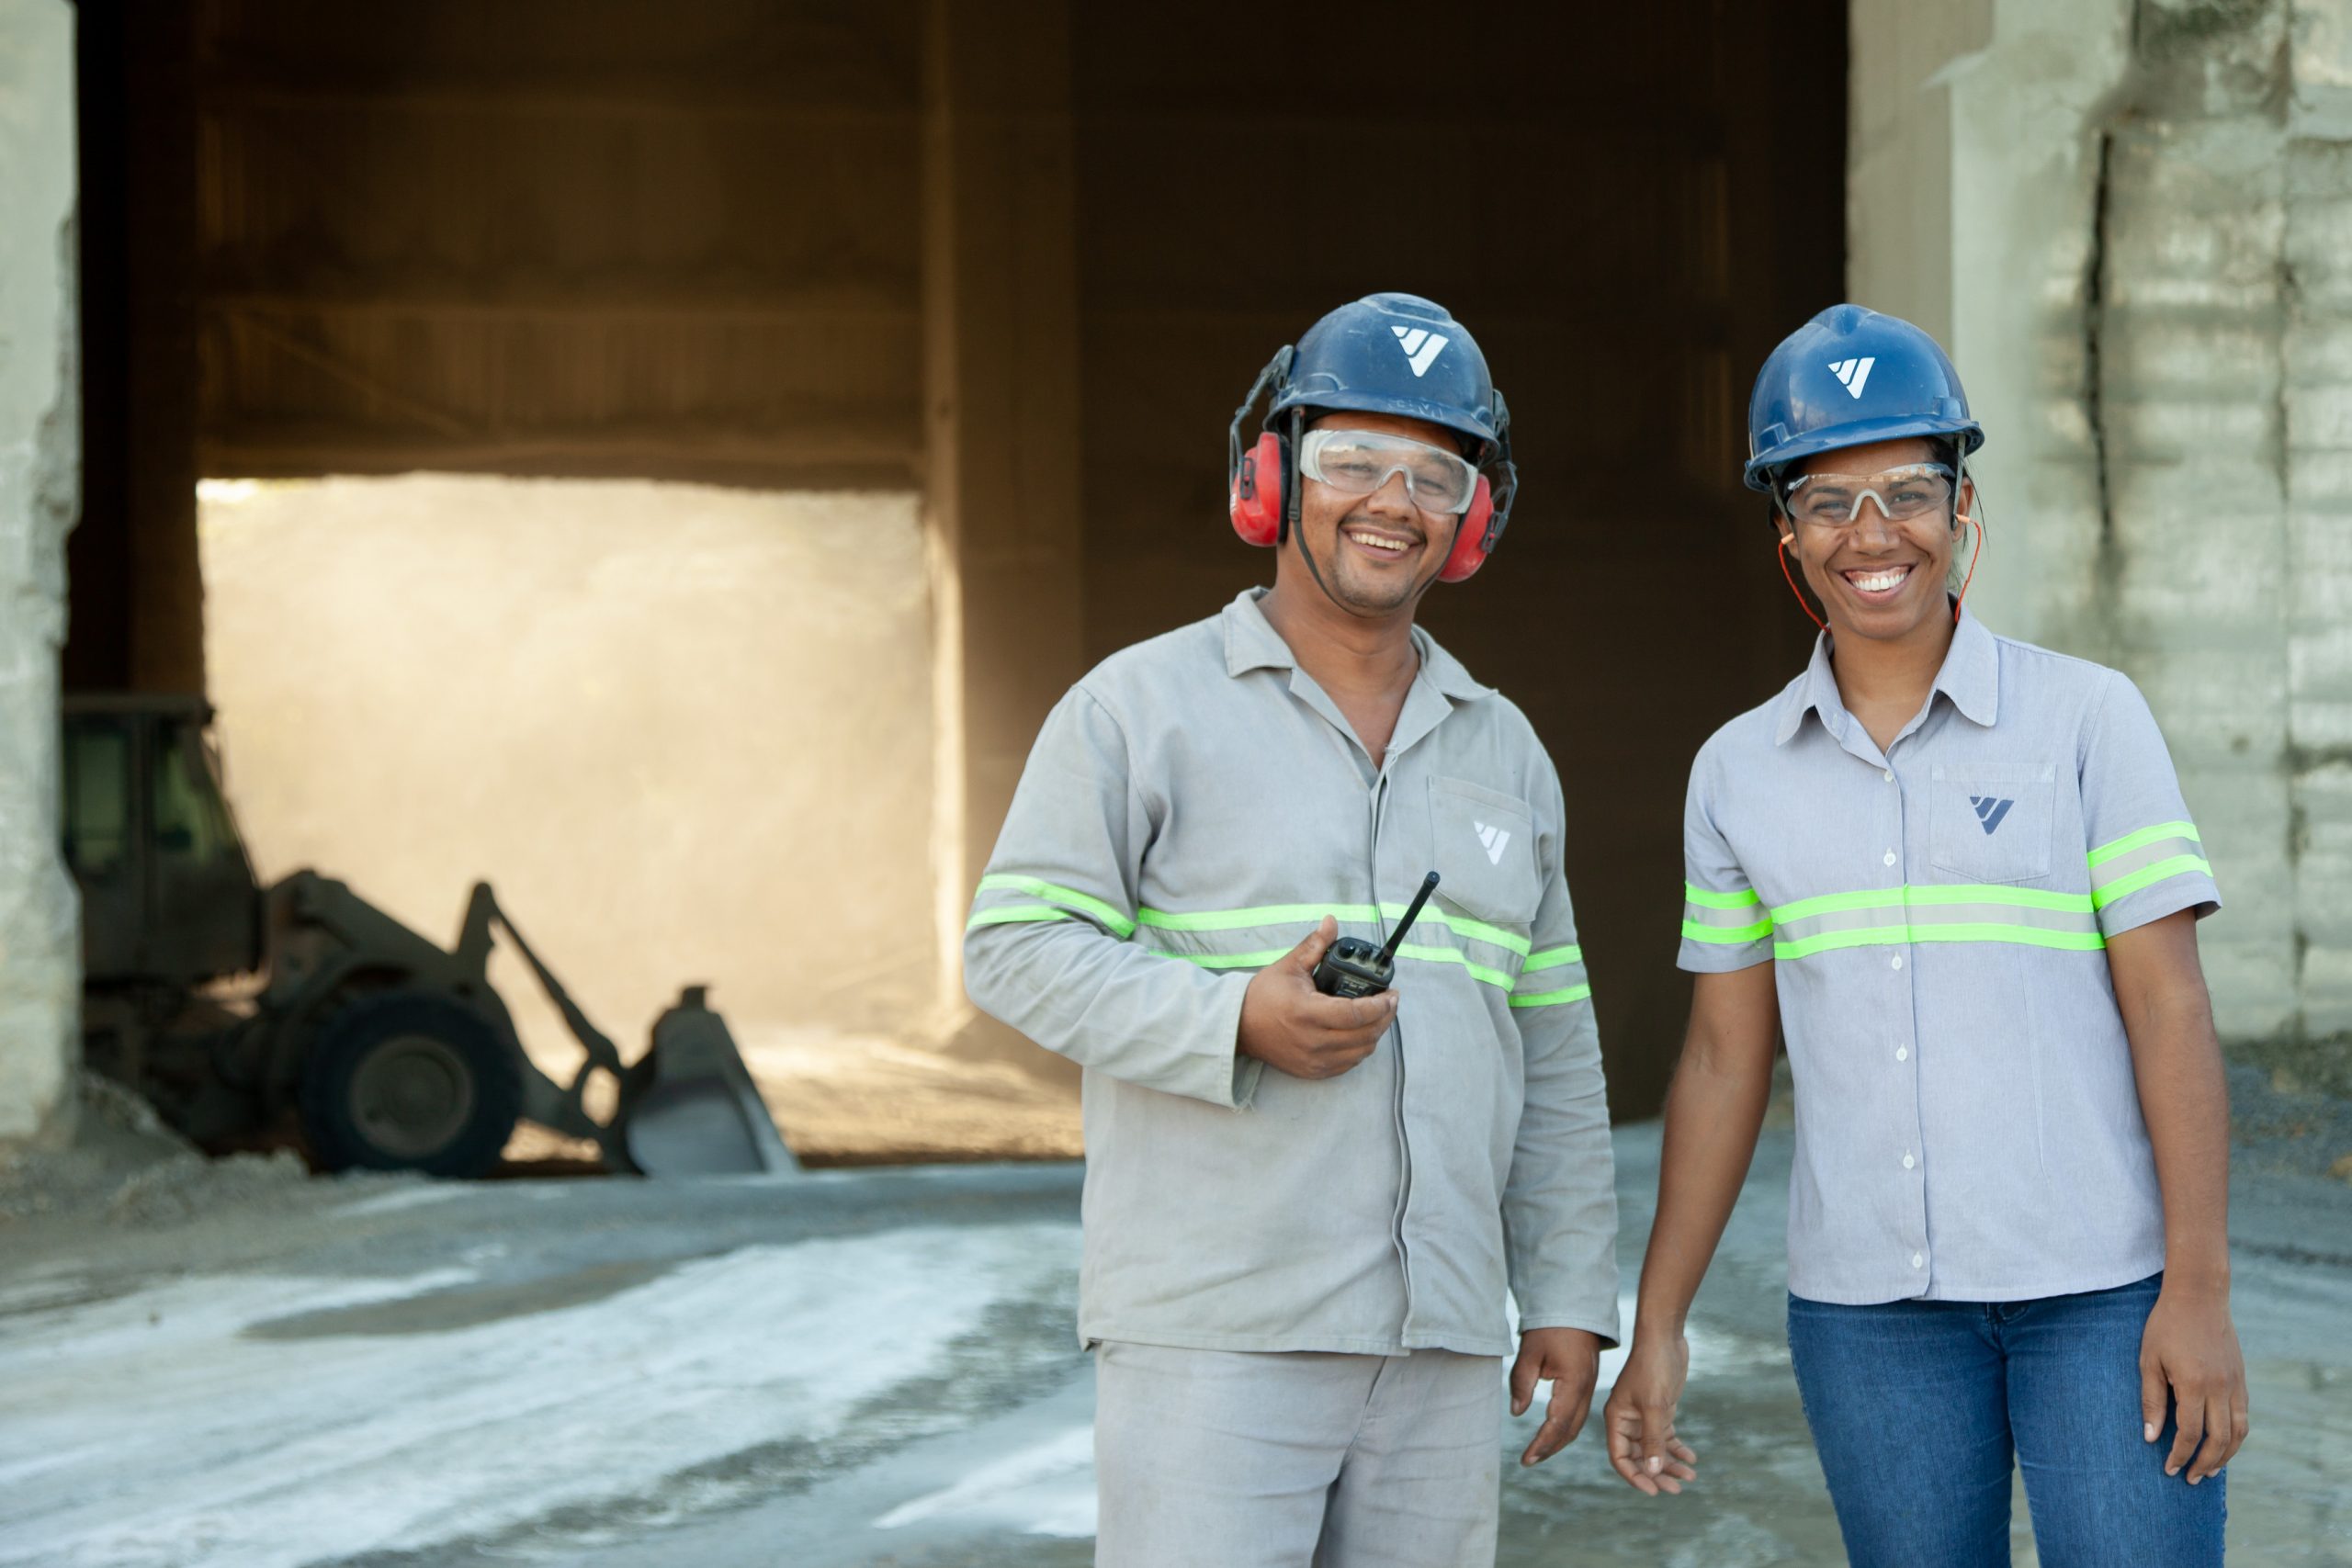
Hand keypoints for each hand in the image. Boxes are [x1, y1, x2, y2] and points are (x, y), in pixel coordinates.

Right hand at [1236, 916, 1399, 1080]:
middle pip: (1365, 1035)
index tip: (1392, 994)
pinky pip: (1348, 1065)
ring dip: (1375, 1034)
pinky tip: (1360, 1034)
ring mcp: (1314, 1060)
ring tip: (1378, 1017)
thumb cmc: (1264, 996)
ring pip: (1361, 1052)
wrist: (1240, 1026)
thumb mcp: (1289, 966)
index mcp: (1308, 1013)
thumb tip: (1331, 922)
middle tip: (1390, 1002)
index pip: (1356, 1014)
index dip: (1380, 1005)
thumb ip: (1315, 945)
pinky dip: (1359, 1050)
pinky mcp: (1312, 1071)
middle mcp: (1313, 1041)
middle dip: (1385, 1018)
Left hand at [1511, 1327, 1601, 1465]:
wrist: (1574, 1306)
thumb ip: (1521, 1383)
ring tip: (1538, 1451)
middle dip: (1550, 1447)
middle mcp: (1587, 1389)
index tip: (1526, 1459)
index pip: (1557, 1424)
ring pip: (1577, 1423)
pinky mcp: (1588, 1381)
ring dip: (1559, 1440)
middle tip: (1529, 1460)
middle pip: (1570, 1429)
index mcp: (1574, 1383)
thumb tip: (1517, 1413)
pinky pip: (1579, 1412)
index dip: (1542, 1444)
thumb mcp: (1530, 1352)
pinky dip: (1566, 1426)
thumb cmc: (1550, 1326)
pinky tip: (1552, 1430)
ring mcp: (1590, 1386)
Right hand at [1601, 1331, 1698, 1494]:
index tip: (1654, 1491)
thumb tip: (1653, 1471)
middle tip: (1677, 1489)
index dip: (1635, 1476)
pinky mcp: (1660, 1410)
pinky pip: (1667, 1437)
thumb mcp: (1654, 1406)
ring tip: (1690, 1477)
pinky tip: (1691, 1458)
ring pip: (1655, 1449)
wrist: (1665, 1338)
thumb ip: (1652, 1440)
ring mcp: (1644, 1416)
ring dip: (1670, 1464)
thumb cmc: (1653, 1367)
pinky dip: (1678, 1449)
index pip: (1620, 1457)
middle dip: (1657, 1474)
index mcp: (1616, 1419)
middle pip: (1638, 1457)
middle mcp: (1627, 1420)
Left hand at [2141, 1278, 2249, 1484]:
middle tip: (2191, 1479)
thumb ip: (2152, 1400)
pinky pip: (2244, 1416)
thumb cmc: (2166, 1326)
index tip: (2169, 1469)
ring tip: (2210, 1470)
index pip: (2190, 1433)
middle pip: (2218, 1440)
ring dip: (2225, 1455)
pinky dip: (2236, 1436)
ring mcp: (2235, 1384)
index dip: (2180, 1455)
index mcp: (2194, 1385)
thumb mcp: (2149, 1360)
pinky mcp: (2242, 1379)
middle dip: (2204, 1463)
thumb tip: (2150, 1437)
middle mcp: (2220, 1388)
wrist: (2199, 1296)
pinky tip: (2223, 1443)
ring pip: (2238, 1432)